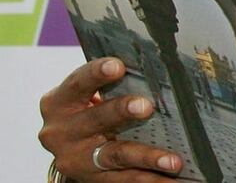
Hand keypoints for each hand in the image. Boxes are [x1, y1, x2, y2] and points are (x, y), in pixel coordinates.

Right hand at [39, 57, 182, 180]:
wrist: (69, 147)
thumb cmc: (86, 110)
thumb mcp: (86, 95)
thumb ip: (109, 84)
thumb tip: (155, 69)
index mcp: (59, 102)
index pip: (78, 83)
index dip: (96, 74)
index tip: (118, 66)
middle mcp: (62, 131)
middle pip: (96, 119)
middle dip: (121, 112)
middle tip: (146, 106)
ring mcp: (76, 158)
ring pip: (115, 155)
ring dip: (146, 156)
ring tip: (172, 160)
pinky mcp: (91, 179)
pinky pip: (125, 180)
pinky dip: (150, 179)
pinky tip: (170, 177)